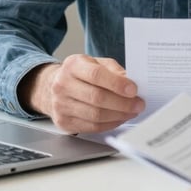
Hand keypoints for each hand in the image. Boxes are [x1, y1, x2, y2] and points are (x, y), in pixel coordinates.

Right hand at [17, 54, 144, 132]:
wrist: (52, 86)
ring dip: (119, 115)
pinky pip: (91, 127)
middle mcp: (62, 85)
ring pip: (95, 115)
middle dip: (122, 103)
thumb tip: (131, 82)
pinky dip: (110, 124)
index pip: (96, 75)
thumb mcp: (96, 63)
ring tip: (132, 112)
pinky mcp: (63, 122)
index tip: (134, 90)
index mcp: (72, 66)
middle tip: (138, 104)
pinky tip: (120, 118)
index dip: (117, 84)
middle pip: (96, 97)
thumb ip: (114, 70)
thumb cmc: (81, 73)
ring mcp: (60, 105)